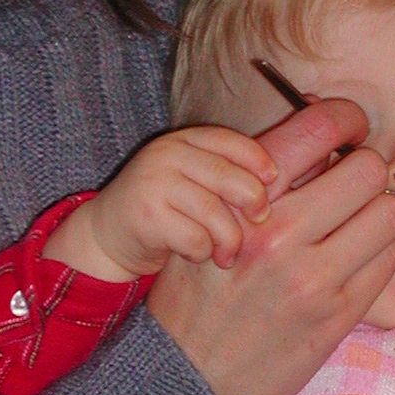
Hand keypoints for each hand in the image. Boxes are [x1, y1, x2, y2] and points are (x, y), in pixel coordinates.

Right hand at [44, 127, 276, 280]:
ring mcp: (154, 183)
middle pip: (230, 177)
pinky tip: (196, 254)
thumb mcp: (195, 180)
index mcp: (186, 140)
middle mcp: (168, 155)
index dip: (259, 162)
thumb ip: (230, 174)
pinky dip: (202, 252)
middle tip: (258, 221)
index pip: (233, 142)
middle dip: (253, 203)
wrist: (107, 235)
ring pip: (215, 213)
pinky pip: (195, 238)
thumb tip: (286, 178)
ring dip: (228, 239)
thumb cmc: (167, 210)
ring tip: (226, 252)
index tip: (274, 182)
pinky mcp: (146, 216)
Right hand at [147, 97, 394, 394]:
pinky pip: (387, 261)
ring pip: (388, 214)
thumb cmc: (196, 295)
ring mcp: (314, 278)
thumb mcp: (211, 224)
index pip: (314, 128)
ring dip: (376, 216)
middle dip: (363, 173)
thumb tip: (323, 123)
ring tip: (355, 228)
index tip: (350, 127)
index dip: (345, 118)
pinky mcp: (337, 316)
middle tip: (351, 188)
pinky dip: (377, 256)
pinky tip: (352, 264)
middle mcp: (281, 234)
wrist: (187, 376)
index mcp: (244, 202)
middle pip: (366, 168)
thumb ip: (262, 179)